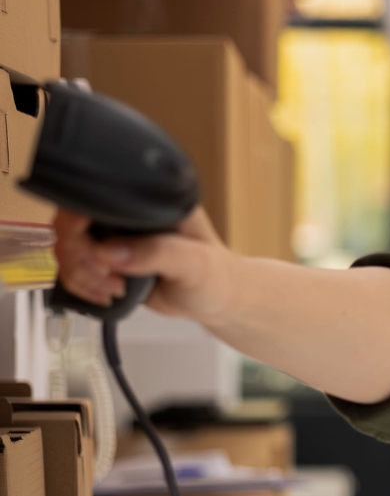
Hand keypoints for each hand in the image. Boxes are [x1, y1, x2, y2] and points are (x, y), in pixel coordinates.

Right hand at [53, 206, 236, 322]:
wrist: (215, 298)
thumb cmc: (214, 275)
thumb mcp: (195, 263)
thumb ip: (157, 253)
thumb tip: (109, 250)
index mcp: (150, 198)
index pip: (96, 197)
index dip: (82, 224)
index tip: (96, 252)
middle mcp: (126, 212)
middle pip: (71, 222)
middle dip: (80, 255)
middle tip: (107, 275)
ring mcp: (114, 235)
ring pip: (67, 247)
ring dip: (81, 273)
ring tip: (116, 288)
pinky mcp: (107, 258)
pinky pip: (73, 267)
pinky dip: (81, 284)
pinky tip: (108, 293)